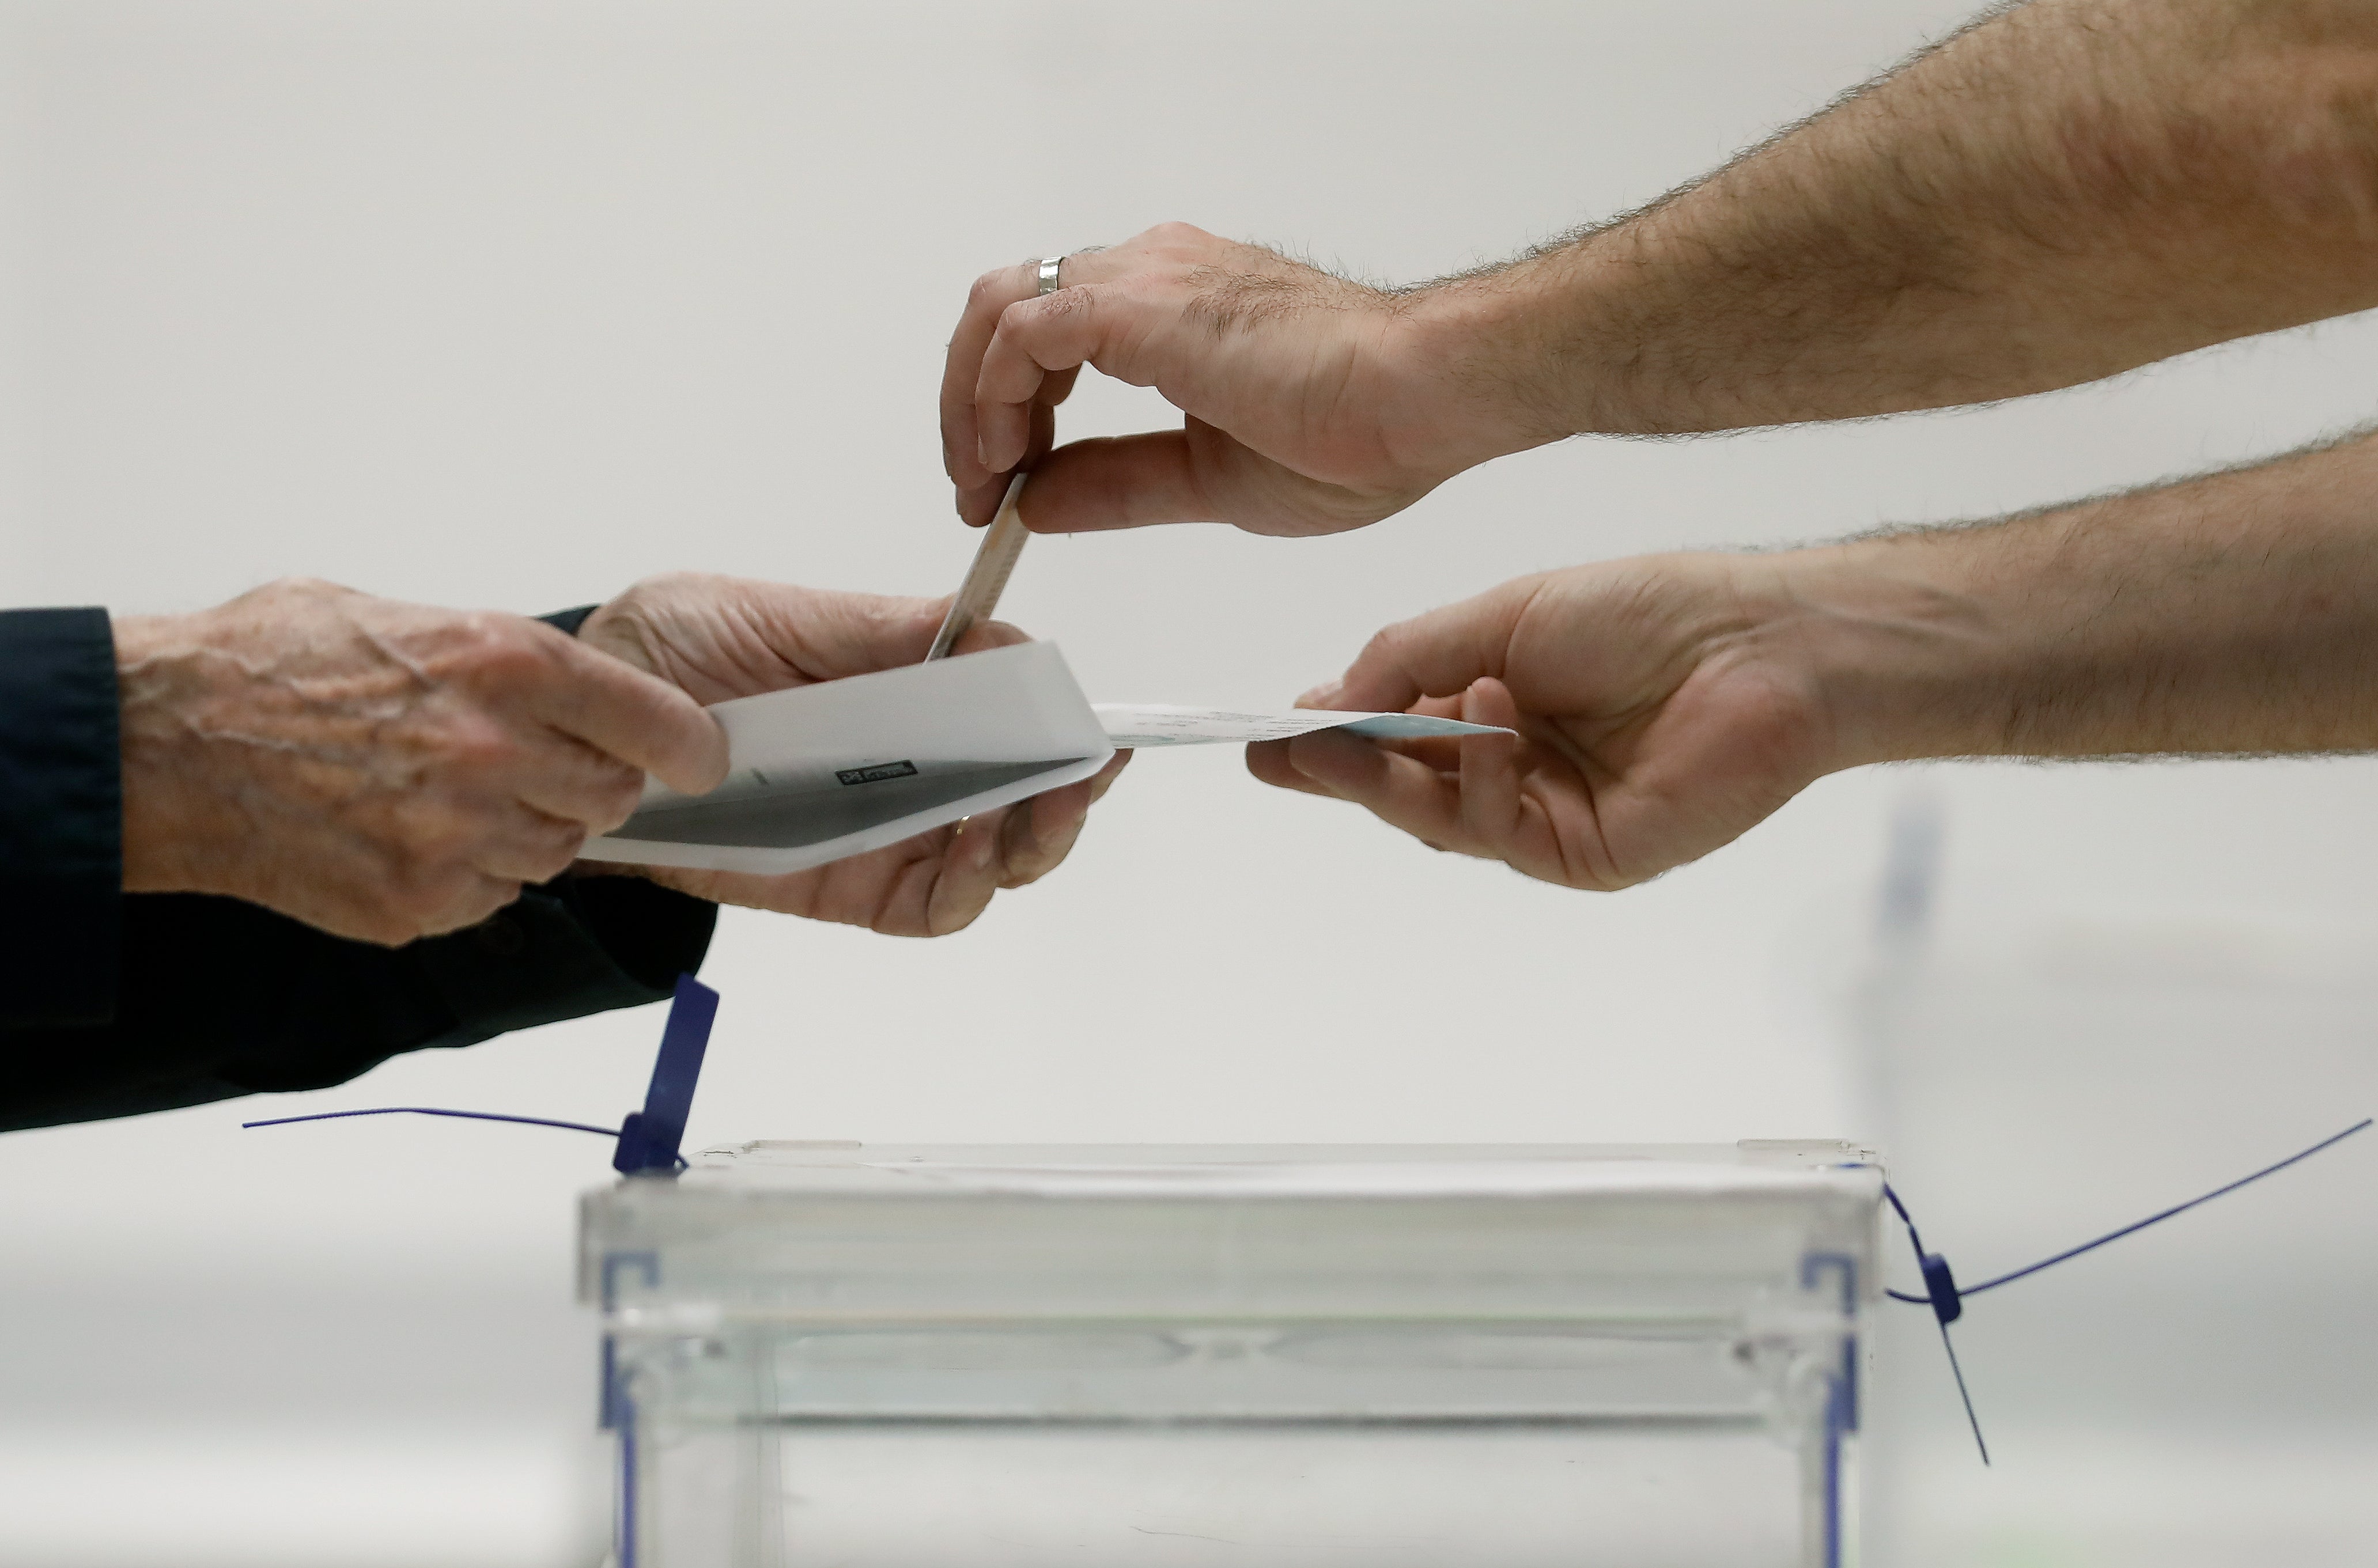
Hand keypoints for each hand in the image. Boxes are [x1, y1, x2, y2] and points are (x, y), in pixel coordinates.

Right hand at [116, 578, 727, 945]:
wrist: (165, 747)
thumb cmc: (270, 665)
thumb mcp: (407, 619)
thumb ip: (500, 661)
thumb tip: (568, 692)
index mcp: (504, 666)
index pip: (657, 723)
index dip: (685, 746)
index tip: (695, 756)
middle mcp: (494, 752)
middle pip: (611, 796)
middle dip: (588, 783)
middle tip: (537, 765)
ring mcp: (458, 836)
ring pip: (556, 851)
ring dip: (527, 829)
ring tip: (451, 794)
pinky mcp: (422, 901)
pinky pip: (494, 895)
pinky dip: (471, 873)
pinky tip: (412, 834)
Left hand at [576, 573, 1128, 934]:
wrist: (581, 730)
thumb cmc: (670, 655)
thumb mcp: (775, 615)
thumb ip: (880, 631)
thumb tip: (993, 634)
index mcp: (908, 686)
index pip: (1012, 705)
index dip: (1063, 716)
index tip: (1095, 717)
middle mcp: (912, 763)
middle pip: (1022, 790)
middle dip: (1067, 786)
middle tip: (1082, 773)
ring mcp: (885, 829)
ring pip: (992, 856)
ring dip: (1028, 842)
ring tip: (1031, 819)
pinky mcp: (846, 887)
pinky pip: (926, 906)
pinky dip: (963, 891)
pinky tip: (969, 862)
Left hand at [941, 223, 1540, 538]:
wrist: (1423, 398)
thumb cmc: (1360, 431)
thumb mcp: (1204, 480)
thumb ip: (1116, 483)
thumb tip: (1037, 502)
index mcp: (1172, 307)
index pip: (1050, 336)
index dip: (1007, 412)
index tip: (1002, 487)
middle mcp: (1149, 273)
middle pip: (1008, 310)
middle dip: (973, 404)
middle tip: (975, 489)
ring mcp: (1142, 279)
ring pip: (1000, 309)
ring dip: (973, 399)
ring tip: (982, 478)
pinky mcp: (1138, 304)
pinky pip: (1023, 328)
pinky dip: (995, 392)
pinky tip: (1007, 455)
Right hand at [1247, 555, 1839, 888]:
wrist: (1760, 642)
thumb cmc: (1646, 612)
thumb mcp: (1500, 615)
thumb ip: (1410, 656)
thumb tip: (1322, 696)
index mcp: (1492, 705)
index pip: (1390, 732)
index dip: (1329, 734)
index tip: (1266, 733)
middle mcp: (1514, 767)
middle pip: (1402, 785)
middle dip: (1336, 769)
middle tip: (1274, 754)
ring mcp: (1548, 816)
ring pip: (1439, 817)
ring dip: (1382, 780)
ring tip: (1330, 743)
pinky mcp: (1588, 856)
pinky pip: (1503, 830)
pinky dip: (1481, 777)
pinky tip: (1487, 718)